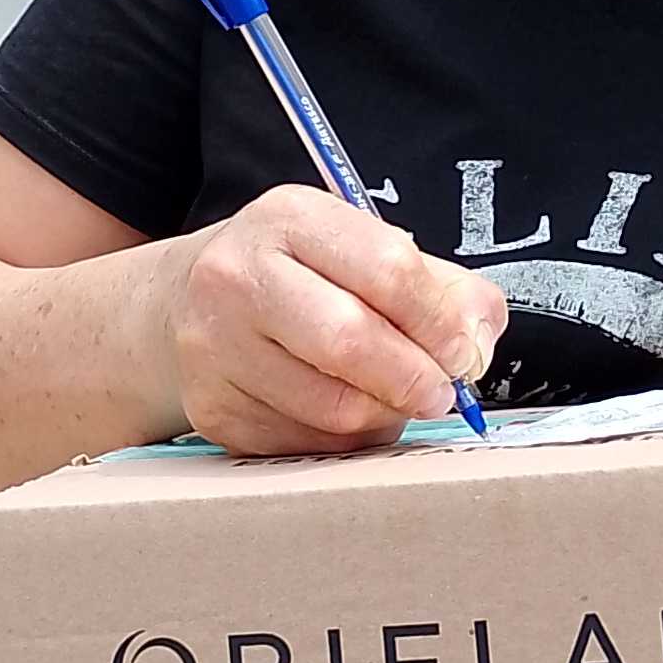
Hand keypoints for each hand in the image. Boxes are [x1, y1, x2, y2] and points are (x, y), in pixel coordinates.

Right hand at [159, 192, 506, 456]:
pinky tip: (340, 414)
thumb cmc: (301, 278)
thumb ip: (445, 290)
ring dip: (382, 415)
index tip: (463, 354)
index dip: (440, 322)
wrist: (185, 304)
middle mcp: (238, 274)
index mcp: (291, 218)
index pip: (388, 268)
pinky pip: (304, 444)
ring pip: (331, 406)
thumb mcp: (367, 251)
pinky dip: (342, 441)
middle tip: (440, 394)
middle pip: (350, 339)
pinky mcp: (212, 408)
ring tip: (390, 400)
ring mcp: (214, 345)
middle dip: (415, 378)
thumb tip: (476, 348)